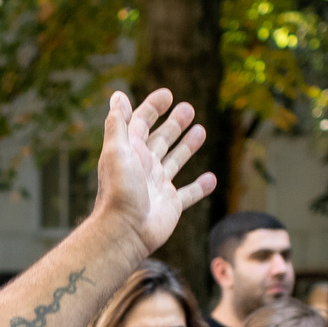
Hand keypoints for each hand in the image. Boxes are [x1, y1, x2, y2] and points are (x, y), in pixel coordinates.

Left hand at [92, 88, 215, 253]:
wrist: (125, 231)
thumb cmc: (119, 191)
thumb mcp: (116, 151)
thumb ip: (118, 124)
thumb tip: (118, 95)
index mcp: (131, 151)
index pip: (141, 123)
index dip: (152, 108)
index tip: (167, 95)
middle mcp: (144, 166)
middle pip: (161, 139)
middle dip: (174, 124)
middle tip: (188, 108)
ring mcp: (159, 185)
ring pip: (176, 161)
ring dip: (187, 146)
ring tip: (201, 131)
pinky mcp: (171, 204)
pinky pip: (189, 193)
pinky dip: (200, 187)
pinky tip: (211, 178)